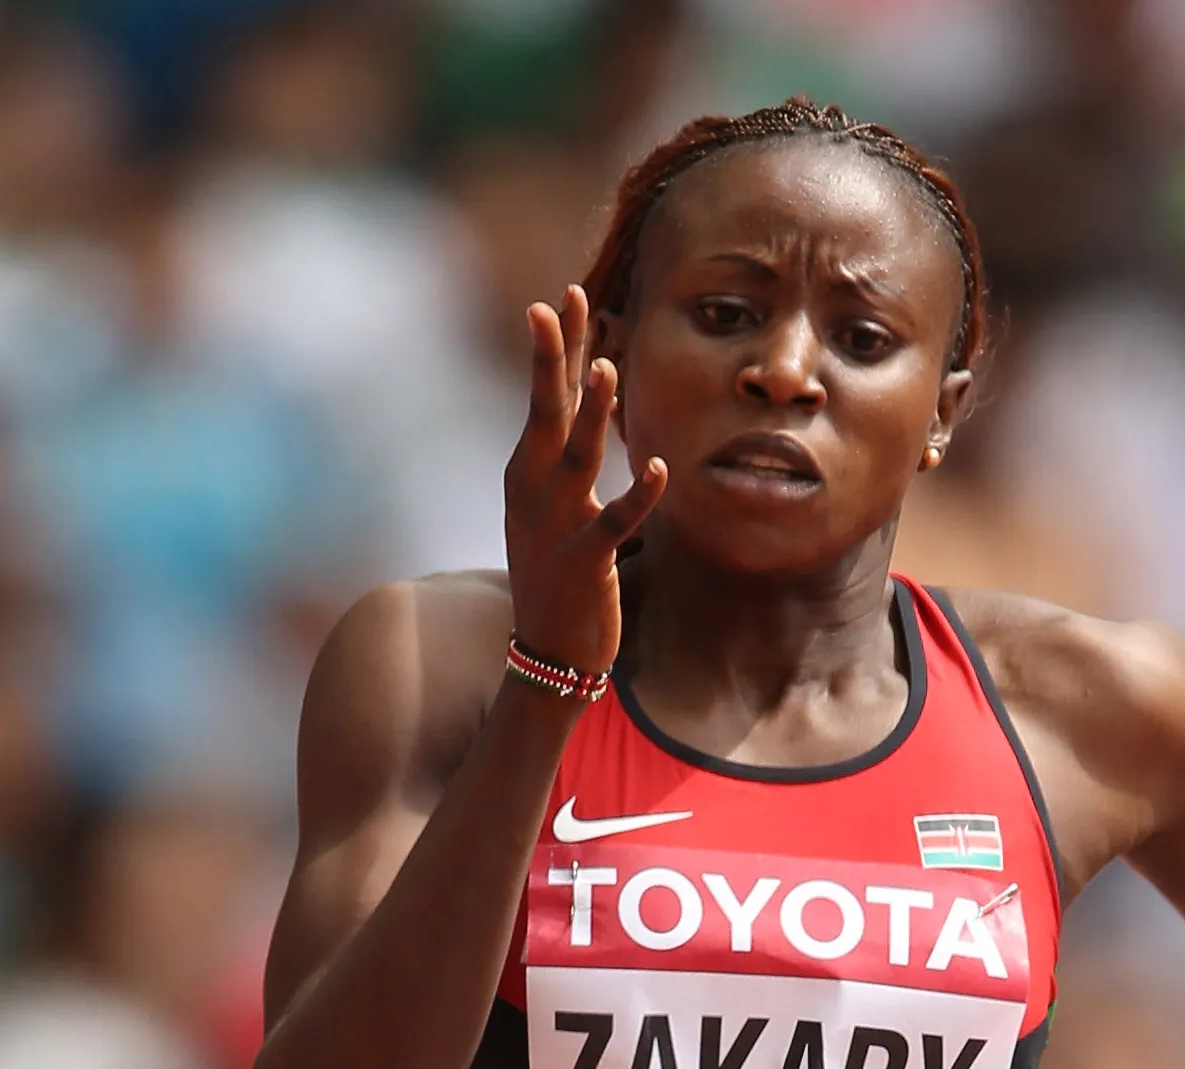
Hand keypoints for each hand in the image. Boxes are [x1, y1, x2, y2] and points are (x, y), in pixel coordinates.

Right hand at [502, 284, 666, 677]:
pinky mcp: (585, 563)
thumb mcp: (551, 509)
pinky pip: (615, 523)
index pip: (542, 399)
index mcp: (526, 474)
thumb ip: (562, 460)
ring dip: (593, 411)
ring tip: (609, 365)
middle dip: (555, 355)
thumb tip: (580, 408)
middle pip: (546, 410)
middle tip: (564, 300)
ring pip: (575, 458)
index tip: (560, 298)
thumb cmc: (557, 576)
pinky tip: (657, 467)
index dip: (554, 349)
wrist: (547, 654)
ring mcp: (555, 526)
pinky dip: (637, 495)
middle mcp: (533, 491)